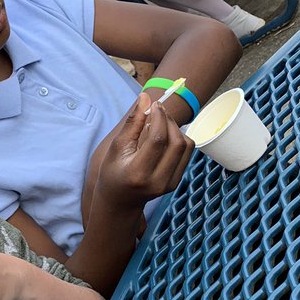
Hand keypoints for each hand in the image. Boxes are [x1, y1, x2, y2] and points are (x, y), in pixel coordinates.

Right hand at [94, 94, 192, 211]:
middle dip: (169, 121)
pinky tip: (165, 136)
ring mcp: (170, 184)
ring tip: (160, 123)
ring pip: (185, 146)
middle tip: (158, 111)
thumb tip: (145, 97)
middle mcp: (158, 181)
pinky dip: (179, 138)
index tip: (154, 105)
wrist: (120, 201)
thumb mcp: (117, 147)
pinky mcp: (176, 182)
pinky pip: (187, 153)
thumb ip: (132, 123)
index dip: (159, 118)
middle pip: (176, 142)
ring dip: (176, 128)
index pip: (157, 140)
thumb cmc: (113, 172)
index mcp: (138, 173)